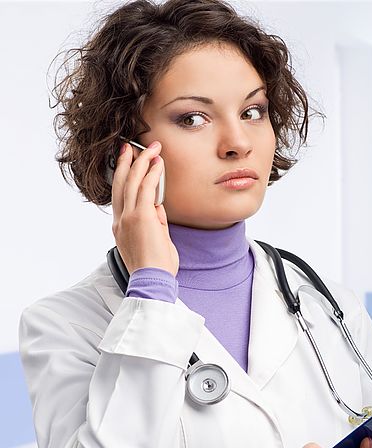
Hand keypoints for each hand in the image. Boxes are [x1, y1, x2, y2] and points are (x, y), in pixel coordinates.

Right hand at [111, 141, 178, 276]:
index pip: (119, 196)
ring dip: (141, 161)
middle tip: (129, 147)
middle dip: (125, 162)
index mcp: (120, 227)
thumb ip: (155, 222)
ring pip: (132, 181)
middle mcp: (120, 220)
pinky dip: (151, 172)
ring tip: (150, 147)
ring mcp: (128, 217)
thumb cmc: (154, 267)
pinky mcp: (141, 216)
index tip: (126, 164)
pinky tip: (157, 162)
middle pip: (120, 184)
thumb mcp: (153, 241)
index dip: (122, 177)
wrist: (151, 281)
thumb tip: (158, 206)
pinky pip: (146, 188)